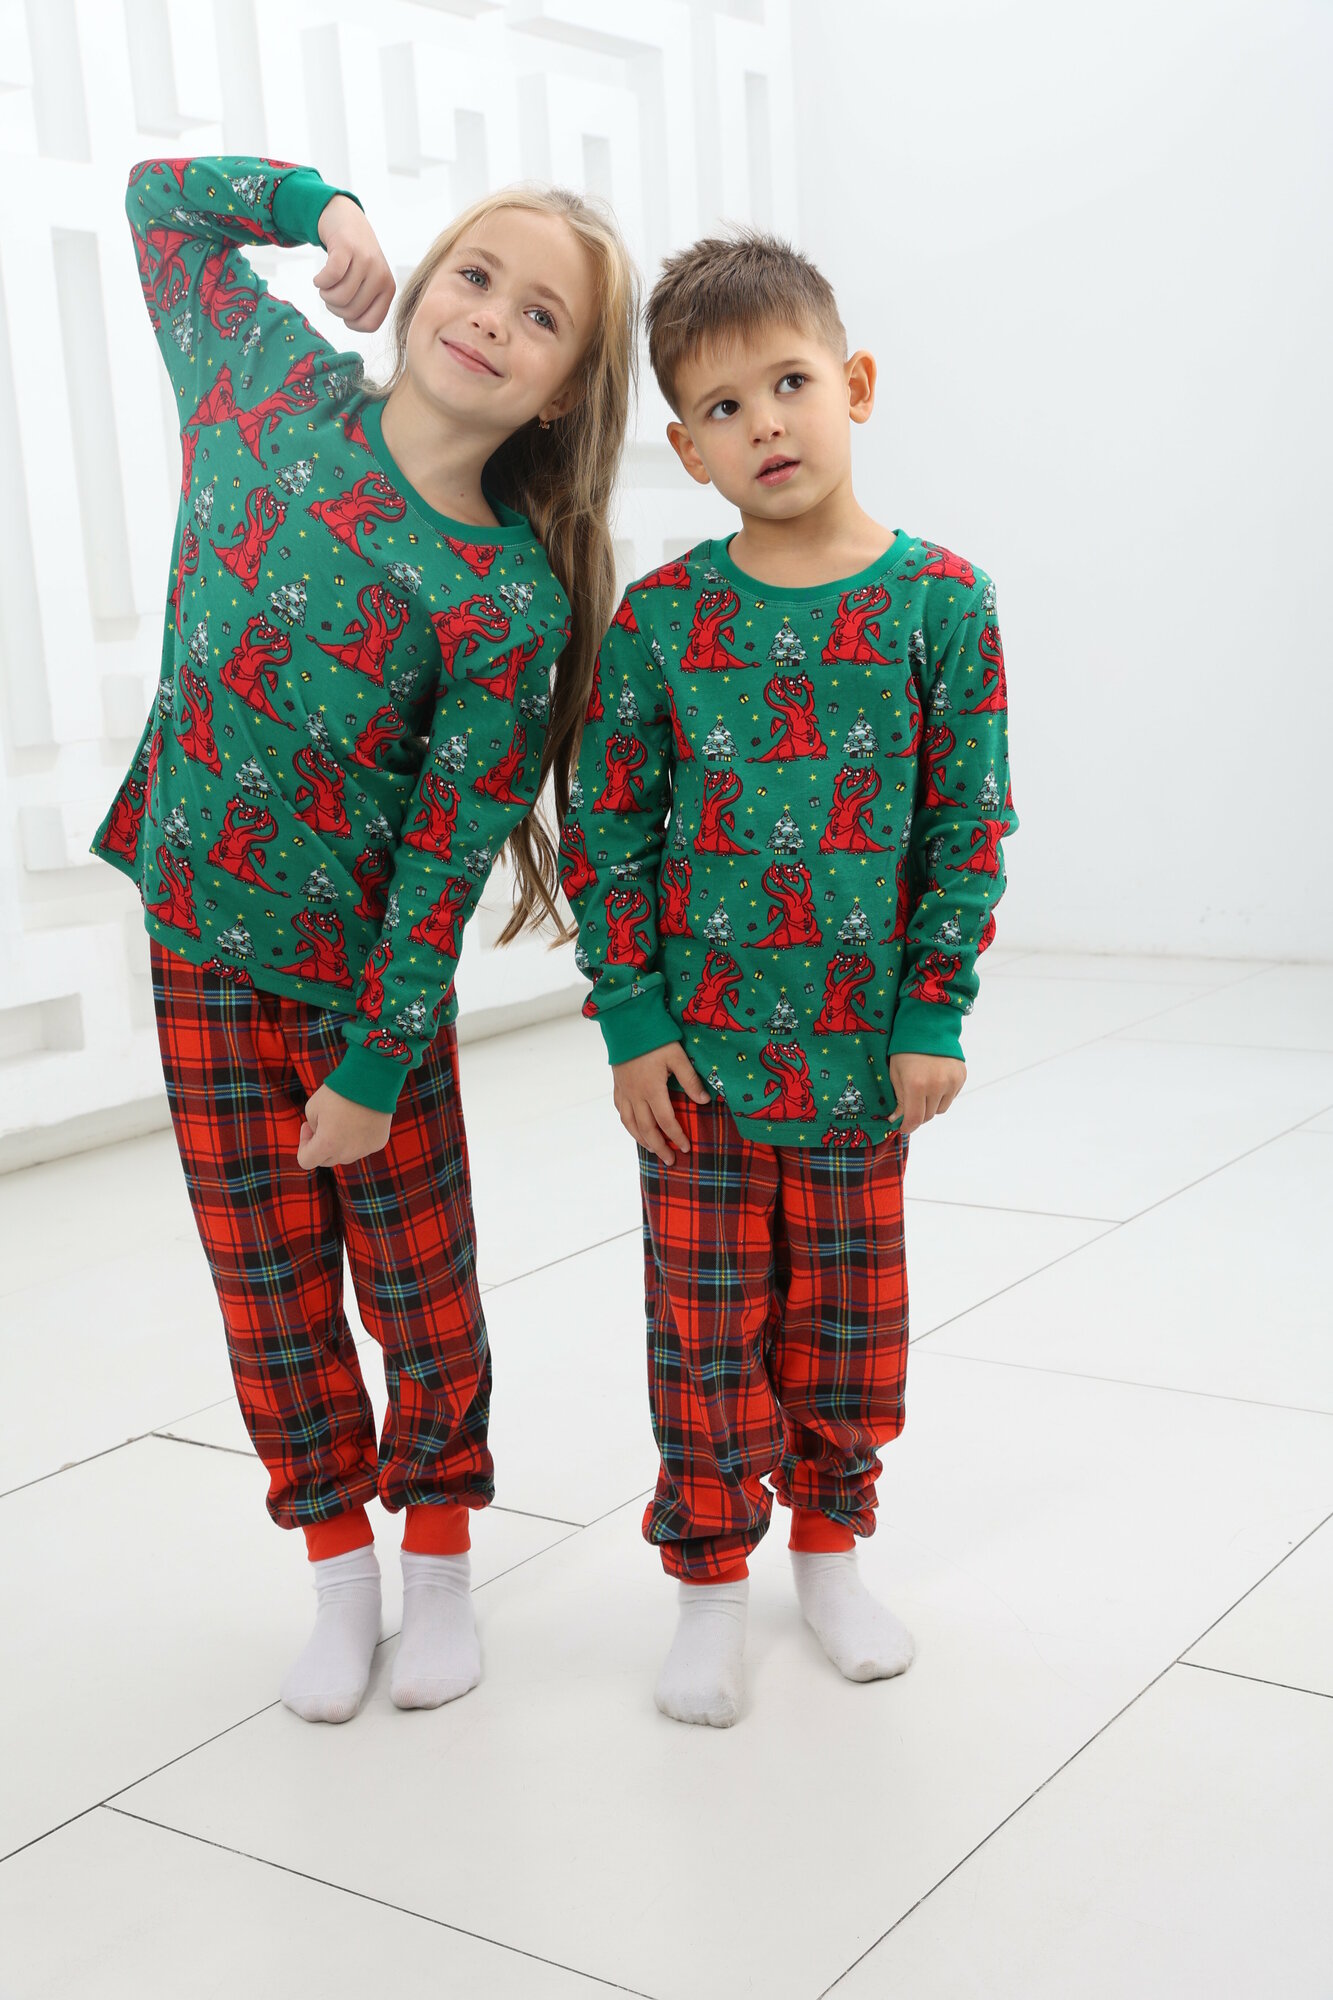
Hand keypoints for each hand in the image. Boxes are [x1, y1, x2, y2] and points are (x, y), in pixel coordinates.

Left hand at [297, 1082, 392, 1169]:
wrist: (371, 1079)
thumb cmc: (338, 1091)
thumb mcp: (312, 1107)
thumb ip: (313, 1127)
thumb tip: (322, 1136)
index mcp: (327, 1144)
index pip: (306, 1161)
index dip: (303, 1145)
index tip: (308, 1126)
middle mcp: (347, 1153)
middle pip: (326, 1160)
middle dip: (320, 1146)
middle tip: (322, 1123)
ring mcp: (365, 1149)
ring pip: (346, 1155)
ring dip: (340, 1143)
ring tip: (343, 1119)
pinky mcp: (378, 1143)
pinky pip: (363, 1147)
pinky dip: (358, 1138)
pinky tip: (360, 1118)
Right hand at [313, 195, 394, 331]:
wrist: (347, 219)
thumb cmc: (355, 258)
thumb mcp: (368, 283)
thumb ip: (366, 305)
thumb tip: (352, 322)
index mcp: (388, 289)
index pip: (370, 324)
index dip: (350, 322)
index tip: (344, 309)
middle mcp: (380, 276)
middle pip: (351, 312)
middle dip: (334, 308)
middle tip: (331, 293)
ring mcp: (365, 260)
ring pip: (339, 297)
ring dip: (325, 294)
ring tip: (325, 284)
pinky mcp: (347, 247)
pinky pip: (331, 277)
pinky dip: (320, 281)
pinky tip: (319, 277)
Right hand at [612, 1043, 710, 1165]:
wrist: (626, 1022)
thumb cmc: (655, 1038)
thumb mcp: (678, 1056)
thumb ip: (691, 1080)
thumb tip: (704, 1102)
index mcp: (652, 1090)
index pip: (667, 1121)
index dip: (677, 1136)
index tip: (686, 1147)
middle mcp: (636, 1095)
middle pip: (647, 1129)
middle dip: (660, 1147)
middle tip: (670, 1160)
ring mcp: (624, 1091)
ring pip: (630, 1124)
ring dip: (642, 1140)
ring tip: (653, 1149)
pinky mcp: (618, 1086)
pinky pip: (621, 1111)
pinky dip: (628, 1124)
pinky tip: (634, 1128)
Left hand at [888, 1052, 965, 1137]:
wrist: (928, 1026)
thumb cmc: (905, 1050)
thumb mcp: (896, 1074)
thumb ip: (899, 1099)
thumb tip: (897, 1120)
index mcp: (916, 1085)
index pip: (915, 1118)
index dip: (908, 1127)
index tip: (903, 1127)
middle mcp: (937, 1085)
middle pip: (929, 1115)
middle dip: (919, 1114)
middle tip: (912, 1105)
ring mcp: (951, 1081)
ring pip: (941, 1108)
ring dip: (932, 1105)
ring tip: (924, 1088)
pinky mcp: (961, 1077)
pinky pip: (951, 1096)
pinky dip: (943, 1094)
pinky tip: (936, 1080)